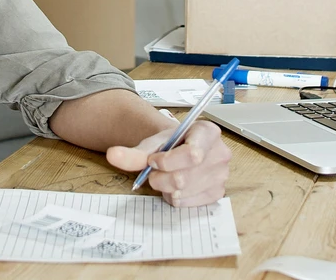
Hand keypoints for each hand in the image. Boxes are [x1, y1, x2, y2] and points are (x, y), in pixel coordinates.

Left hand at [106, 120, 230, 206]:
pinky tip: (175, 186)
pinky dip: (175, 197)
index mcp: (208, 132)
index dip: (167, 161)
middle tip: (154, 171)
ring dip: (166, 188)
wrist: (178, 149)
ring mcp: (222, 175)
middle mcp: (221, 153)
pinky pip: (188, 203)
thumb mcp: (152, 143)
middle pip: (184, 177)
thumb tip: (113, 155)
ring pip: (184, 192)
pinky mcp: (217, 193)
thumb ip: (133, 151)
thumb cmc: (169, 144)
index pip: (192, 154)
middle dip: (160, 177)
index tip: (153, 160)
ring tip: (166, 176)